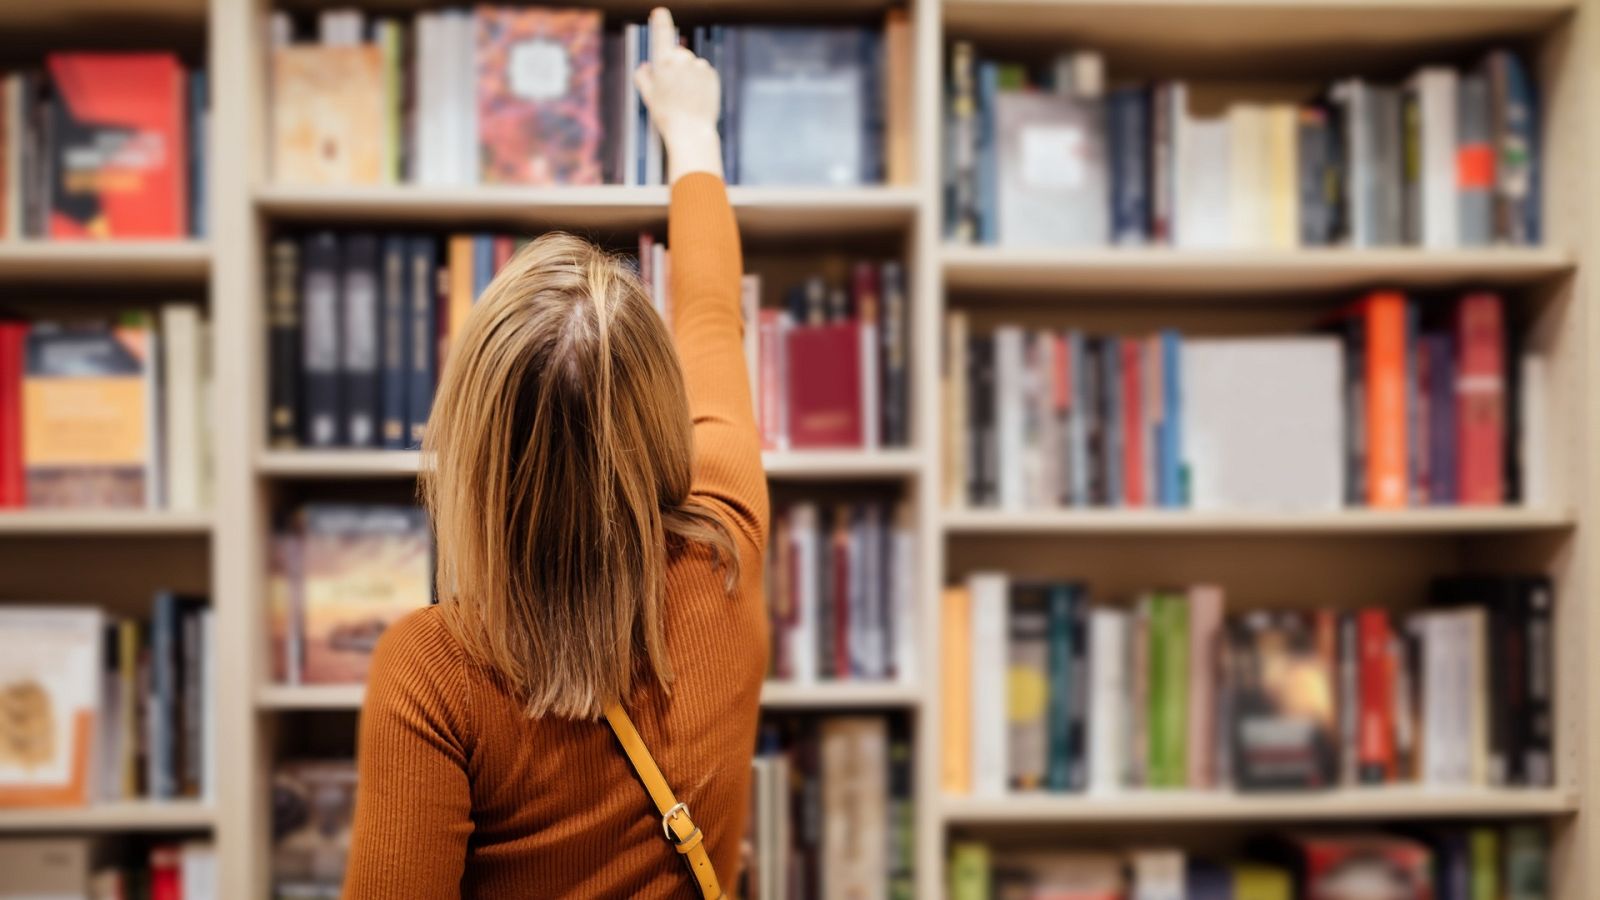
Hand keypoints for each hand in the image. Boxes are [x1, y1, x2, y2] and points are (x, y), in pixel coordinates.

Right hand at [634, 7, 723, 182]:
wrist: (691, 132)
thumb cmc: (666, 115)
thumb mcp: (648, 96)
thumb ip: (643, 76)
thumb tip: (645, 67)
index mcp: (664, 63)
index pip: (662, 33)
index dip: (660, 20)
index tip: (659, 12)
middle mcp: (683, 60)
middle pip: (678, 53)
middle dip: (675, 64)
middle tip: (672, 87)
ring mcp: (699, 67)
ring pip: (692, 64)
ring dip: (689, 74)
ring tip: (686, 96)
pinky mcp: (712, 75)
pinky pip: (703, 72)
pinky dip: (700, 81)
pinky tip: (696, 97)